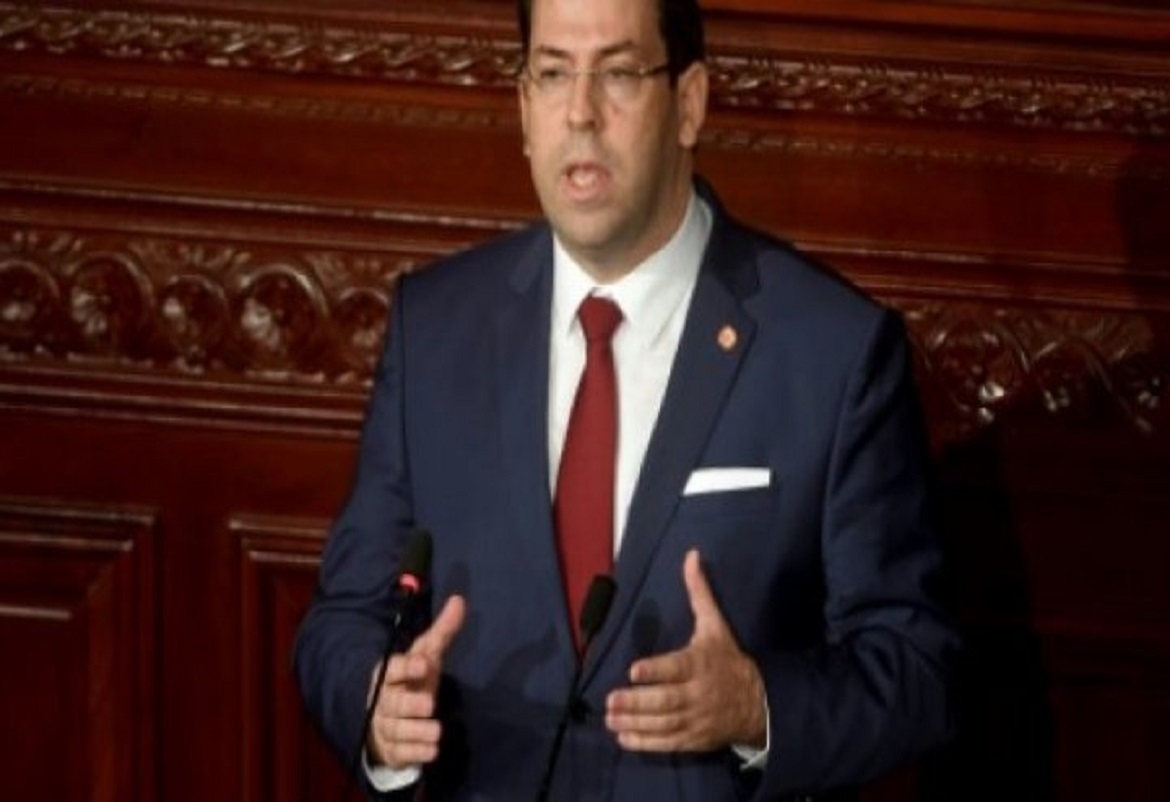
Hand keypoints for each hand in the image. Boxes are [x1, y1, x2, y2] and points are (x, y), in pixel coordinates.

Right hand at [367, 594, 466, 768]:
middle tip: (429, 703)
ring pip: (396, 730)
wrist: (390, 717)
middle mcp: (383, 701)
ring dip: (416, 732)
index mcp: (389, 674)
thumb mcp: (427, 655)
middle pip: (392, 703)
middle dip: (409, 704)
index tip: (424, 663)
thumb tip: (459, 600)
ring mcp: (385, 726)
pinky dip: (416, 753)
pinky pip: (401, 753)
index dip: (406, 667)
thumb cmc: (412, 681)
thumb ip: (442, 631)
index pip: (392, 669)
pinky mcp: (392, 749)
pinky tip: (432, 750)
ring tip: (436, 731)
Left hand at [605, 550, 765, 752]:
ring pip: (664, 723)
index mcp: (701, 663)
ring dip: (635, 723)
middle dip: (638, 702)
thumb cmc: (727, 658)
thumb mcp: (715, 624)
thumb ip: (699, 592)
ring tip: (610, 719)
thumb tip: (691, 555)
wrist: (758, 701)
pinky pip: (669, 743)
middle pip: (667, 700)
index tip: (633, 670)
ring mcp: (697, 718)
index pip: (677, 667)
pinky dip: (646, 743)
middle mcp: (698, 692)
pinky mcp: (695, 738)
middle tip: (611, 699)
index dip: (656, 671)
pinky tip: (623, 738)